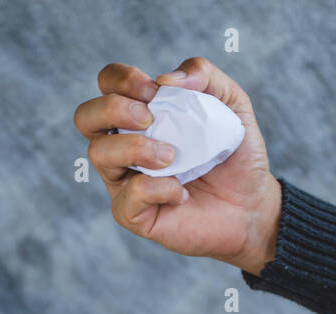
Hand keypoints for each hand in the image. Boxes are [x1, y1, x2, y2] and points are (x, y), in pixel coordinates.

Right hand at [73, 57, 281, 274]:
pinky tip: (181, 192)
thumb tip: (167, 79)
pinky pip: (129, 196)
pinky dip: (158, 188)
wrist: (250, 204)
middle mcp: (122, 146)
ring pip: (98, 153)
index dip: (122, 79)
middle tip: (149, 119)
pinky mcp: (133, 215)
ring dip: (135, 147)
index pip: (107, 83)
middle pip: (85, 116)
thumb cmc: (233, 155)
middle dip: (113, 108)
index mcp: (139, 114)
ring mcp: (123, 181)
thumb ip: (204, 76)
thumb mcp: (231, 103)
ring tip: (171, 156)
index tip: (154, 91)